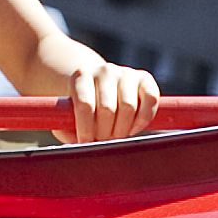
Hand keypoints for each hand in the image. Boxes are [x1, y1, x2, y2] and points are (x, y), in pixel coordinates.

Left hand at [25, 35, 158, 142]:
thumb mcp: (67, 116)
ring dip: (123, 129)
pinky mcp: (144, 78)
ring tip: (115, 136)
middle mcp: (104, 71)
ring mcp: (125, 73)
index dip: (86, 128)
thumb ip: (67, 130)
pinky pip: (150, 99)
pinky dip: (143, 119)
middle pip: (107, 109)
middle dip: (104, 133)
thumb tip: (79, 147)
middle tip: (102, 141)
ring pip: (129, 107)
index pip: (85, 105)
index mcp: (80, 76)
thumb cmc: (81, 107)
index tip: (85, 142)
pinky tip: (133, 128)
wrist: (98, 86)